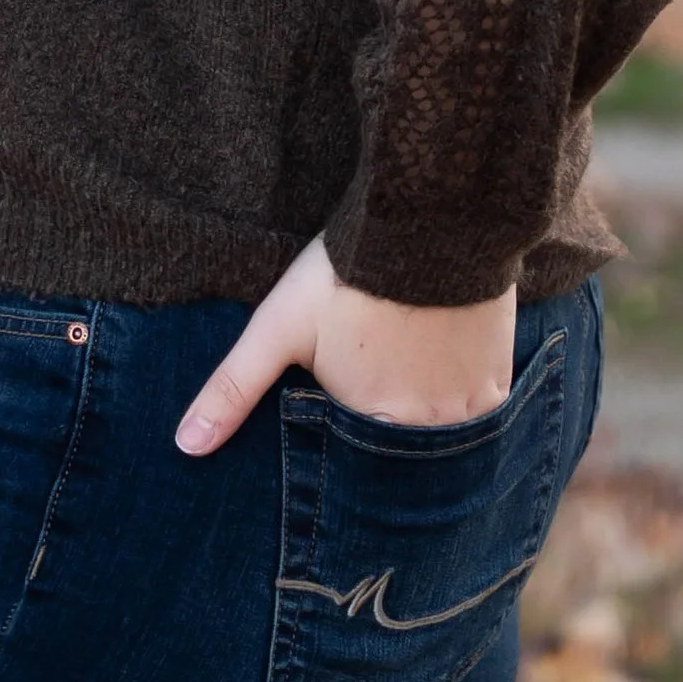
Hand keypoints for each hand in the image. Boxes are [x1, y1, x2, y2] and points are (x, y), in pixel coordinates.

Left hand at [175, 232, 515, 454]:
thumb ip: (233, 390)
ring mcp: (466, 403)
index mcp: (369, 423)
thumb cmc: (344, 274)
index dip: (341, 442)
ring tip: (406, 381)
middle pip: (399, 451)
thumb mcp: (277, 328)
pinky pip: (483, 413)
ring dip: (424, 420)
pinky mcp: (496, 374)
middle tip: (372, 390)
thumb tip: (185, 447)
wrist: (426, 218)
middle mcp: (423, 426)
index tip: (339, 415)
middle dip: (383, 434)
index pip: (353, 463)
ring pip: (442, 436)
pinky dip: (463, 402)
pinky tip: (445, 373)